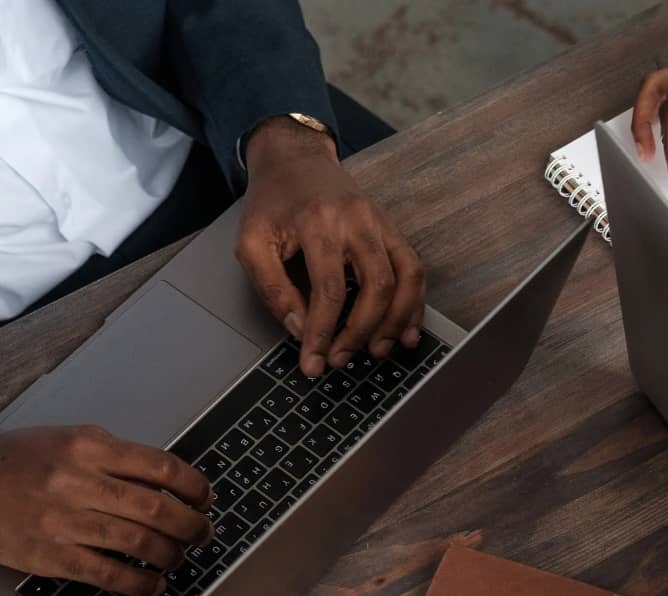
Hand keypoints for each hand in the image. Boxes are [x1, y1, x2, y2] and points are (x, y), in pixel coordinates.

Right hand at [0, 426, 213, 595]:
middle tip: (203, 534)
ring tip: (179, 557)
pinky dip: (140, 583)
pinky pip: (108, 574)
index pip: (161, 466)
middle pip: (157, 508)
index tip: (206, 499)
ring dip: (171, 555)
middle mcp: (79, 481)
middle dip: (192, 526)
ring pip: (139, 542)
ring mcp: (64, 521)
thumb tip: (167, 482)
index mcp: (89, 447)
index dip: (194, 487)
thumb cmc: (18, 463)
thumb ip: (115, 457)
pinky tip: (154, 584)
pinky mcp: (51, 556)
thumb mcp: (67, 441)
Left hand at [237, 117, 425, 376]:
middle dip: (361, 331)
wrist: (295, 159)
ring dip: (396, 322)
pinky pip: (415, 270)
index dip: (323, 332)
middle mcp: (357, 220)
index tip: (314, 362)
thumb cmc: (272, 204)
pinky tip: (406, 332)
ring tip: (378, 351)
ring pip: (406, 278)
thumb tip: (299, 329)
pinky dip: (414, 305)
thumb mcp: (251, 241)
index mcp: (318, 221)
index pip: (329, 288)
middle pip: (376, 285)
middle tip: (342, 359)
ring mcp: (381, 224)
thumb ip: (271, 287)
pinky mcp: (393, 230)